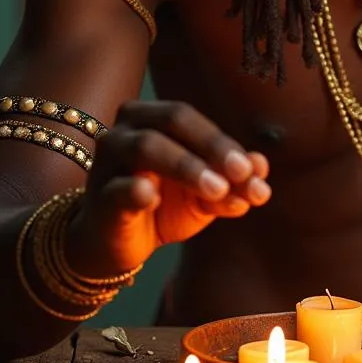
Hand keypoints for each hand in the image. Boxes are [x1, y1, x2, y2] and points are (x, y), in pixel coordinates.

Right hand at [66, 101, 270, 275]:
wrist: (118, 244)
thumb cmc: (164, 205)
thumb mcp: (205, 194)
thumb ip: (233, 179)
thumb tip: (262, 167)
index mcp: (152, 118)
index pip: (191, 118)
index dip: (223, 141)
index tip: (252, 170)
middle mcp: (126, 129)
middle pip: (172, 120)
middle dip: (211, 146)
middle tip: (240, 174)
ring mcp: (108, 162)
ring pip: (146, 146)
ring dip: (186, 165)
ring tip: (217, 189)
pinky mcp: (99, 198)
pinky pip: (118, 188)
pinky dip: (137, 190)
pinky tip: (154, 196)